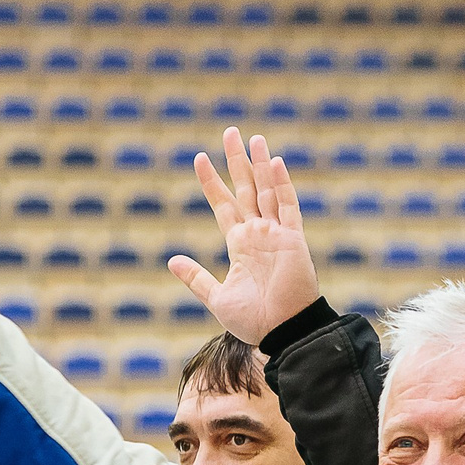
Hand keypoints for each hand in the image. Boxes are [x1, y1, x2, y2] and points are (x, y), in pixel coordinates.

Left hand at [169, 128, 319, 346]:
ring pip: (266, 190)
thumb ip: (196, 278)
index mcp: (240, 245)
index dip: (212, 182)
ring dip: (259, 164)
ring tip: (252, 137)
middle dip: (237, 161)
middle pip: (246, 188)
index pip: (223, 205)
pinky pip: (287, 206)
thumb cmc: (254, 320)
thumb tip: (171, 260)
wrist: (283, 332)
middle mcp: (258, 234)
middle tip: (230, 132)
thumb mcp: (217, 297)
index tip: (200, 158)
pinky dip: (281, 184)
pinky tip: (273, 162)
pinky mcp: (293, 239)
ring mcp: (276, 234)